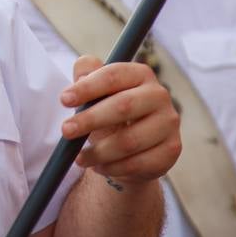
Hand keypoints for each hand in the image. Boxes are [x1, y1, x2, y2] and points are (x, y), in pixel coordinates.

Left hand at [58, 56, 180, 184]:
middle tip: (66, 131)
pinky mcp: (171, 150)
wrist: (134, 148)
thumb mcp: (96, 94)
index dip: (88, 87)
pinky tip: (99, 167)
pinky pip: (138, 163)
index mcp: (140, 74)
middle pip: (123, 106)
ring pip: (130, 141)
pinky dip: (113, 168)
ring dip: (99, 152)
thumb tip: (82, 68)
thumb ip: (87, 76)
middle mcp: (159, 95)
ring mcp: (169, 123)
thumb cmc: (109, 114)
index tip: (64, 99)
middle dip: (90, 119)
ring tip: (79, 158)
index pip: (113, 75)